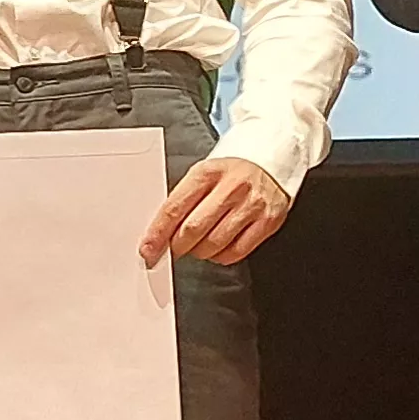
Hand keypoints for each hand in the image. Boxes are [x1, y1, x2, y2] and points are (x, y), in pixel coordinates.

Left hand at [142, 152, 288, 266]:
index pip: (174, 208)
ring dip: (199, 252)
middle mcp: (231, 187)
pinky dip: (221, 256)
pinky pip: (237, 252)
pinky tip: (218, 247)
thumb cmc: (229, 172)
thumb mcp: (202, 174)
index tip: (148, 250)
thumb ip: (182, 200)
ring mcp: (252, 205)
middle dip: (177, 246)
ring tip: (198, 245)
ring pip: (214, 244)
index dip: (157, 234)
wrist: (271, 163)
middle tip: (173, 249)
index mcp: (207, 173)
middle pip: (193, 229)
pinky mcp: (268, 221)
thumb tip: (159, 232)